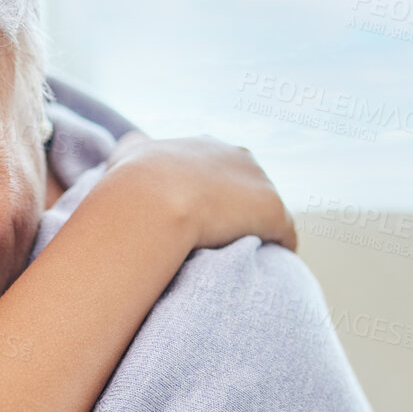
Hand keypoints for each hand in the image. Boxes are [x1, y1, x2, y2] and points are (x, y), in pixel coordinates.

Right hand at [97, 133, 297, 252]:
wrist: (152, 200)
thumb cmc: (135, 180)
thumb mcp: (128, 153)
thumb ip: (134, 148)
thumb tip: (134, 147)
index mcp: (206, 146)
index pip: (219, 167)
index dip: (210, 192)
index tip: (201, 215)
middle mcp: (237, 155)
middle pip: (247, 186)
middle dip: (239, 208)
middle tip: (221, 239)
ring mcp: (258, 181)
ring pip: (266, 210)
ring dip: (260, 230)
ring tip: (248, 257)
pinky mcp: (273, 211)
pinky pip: (284, 233)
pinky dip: (279, 247)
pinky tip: (269, 265)